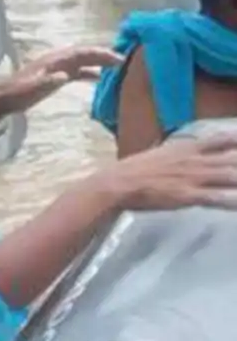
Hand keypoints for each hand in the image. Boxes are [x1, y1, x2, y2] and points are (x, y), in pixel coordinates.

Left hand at [0, 45, 122, 112]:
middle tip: (124, 61)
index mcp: (54, 60)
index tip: (118, 58)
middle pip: (84, 54)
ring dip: (98, 62)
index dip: (100, 54)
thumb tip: (65, 75)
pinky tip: (99, 78)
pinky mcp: (55, 77)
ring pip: (82, 61)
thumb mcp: (32, 87)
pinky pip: (76, 71)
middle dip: (103, 55)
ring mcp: (57, 68)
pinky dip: (89, 72)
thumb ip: (48, 81)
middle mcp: (58, 61)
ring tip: (116, 66)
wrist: (5, 97)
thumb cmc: (18, 92)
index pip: (81, 52)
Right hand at [95, 134, 236, 211]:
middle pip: (232, 159)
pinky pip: (217, 198)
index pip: (219, 140)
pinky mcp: (188, 196)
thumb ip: (173, 153)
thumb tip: (178, 150)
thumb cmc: (132, 170)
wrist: (117, 184)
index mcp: (185, 149)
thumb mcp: (156, 154)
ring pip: (230, 177)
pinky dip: (232, 201)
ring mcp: (193, 178)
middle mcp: (194, 161)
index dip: (235, 139)